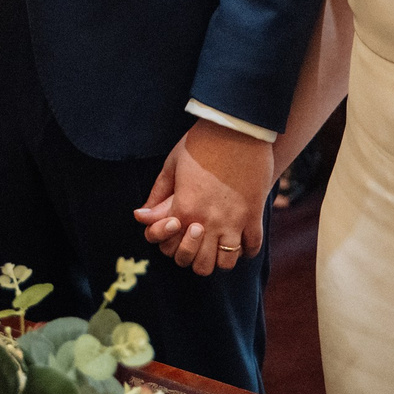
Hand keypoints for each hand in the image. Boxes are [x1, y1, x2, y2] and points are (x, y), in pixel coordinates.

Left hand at [133, 120, 271, 274]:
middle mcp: (208, 221)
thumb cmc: (200, 143)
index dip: (172, 247)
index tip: (178, 237)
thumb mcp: (172, 165)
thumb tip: (140, 215)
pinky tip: (240, 240)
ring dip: (220, 259)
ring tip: (219, 245)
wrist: (236, 128)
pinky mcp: (254, 215)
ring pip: (226, 262)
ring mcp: (233, 221)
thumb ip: (158, 195)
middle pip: (200, 265)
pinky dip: (245, 249)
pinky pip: (251, 247)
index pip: (172, 249)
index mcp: (184, 208)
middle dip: (196, 260)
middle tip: (198, 246)